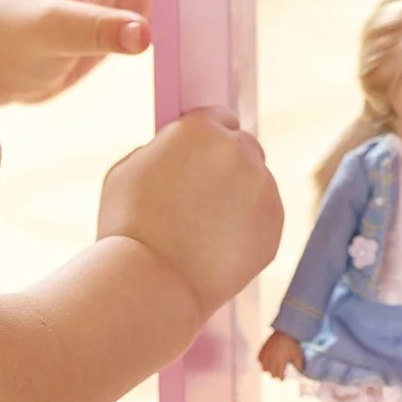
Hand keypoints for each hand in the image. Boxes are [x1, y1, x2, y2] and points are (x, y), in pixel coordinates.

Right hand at [99, 107, 282, 320]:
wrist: (150, 284)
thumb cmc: (128, 229)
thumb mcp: (127, 171)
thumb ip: (160, 150)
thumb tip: (177, 150)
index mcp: (201, 130)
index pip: (217, 118)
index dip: (206, 138)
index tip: (199, 154)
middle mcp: (239, 151)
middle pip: (243, 147)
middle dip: (226, 164)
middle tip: (202, 195)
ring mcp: (262, 187)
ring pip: (256, 182)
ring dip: (238, 196)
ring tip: (203, 230)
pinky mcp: (275, 222)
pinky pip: (264, 216)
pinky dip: (248, 227)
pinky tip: (218, 246)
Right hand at [258, 330, 303, 379]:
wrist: (286, 331)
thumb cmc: (293, 344)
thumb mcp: (298, 355)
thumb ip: (299, 365)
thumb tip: (299, 371)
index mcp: (281, 363)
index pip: (278, 376)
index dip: (281, 378)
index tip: (283, 377)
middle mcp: (272, 360)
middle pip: (271, 373)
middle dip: (275, 374)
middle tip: (278, 372)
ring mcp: (266, 355)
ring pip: (264, 368)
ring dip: (268, 369)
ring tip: (272, 366)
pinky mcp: (263, 349)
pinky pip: (259, 359)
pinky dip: (262, 361)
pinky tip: (267, 360)